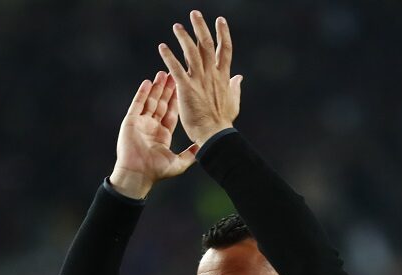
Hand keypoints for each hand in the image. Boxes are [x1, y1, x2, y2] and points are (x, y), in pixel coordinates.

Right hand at [110, 71, 199, 199]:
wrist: (138, 175)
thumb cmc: (157, 172)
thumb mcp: (179, 162)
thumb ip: (191, 154)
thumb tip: (204, 147)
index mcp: (163, 135)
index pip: (171, 113)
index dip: (176, 100)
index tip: (182, 88)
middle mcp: (152, 127)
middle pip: (161, 103)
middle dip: (167, 89)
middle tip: (173, 74)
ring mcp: (141, 123)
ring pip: (150, 101)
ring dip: (156, 87)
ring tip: (162, 73)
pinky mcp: (131, 122)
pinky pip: (137, 104)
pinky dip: (142, 93)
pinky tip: (148, 82)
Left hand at [158, 11, 241, 146]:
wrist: (215, 134)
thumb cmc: (223, 122)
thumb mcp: (234, 102)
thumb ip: (235, 87)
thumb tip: (239, 77)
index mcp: (223, 76)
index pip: (225, 50)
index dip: (223, 34)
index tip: (220, 20)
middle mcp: (212, 75)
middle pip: (207, 45)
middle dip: (201, 28)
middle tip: (194, 13)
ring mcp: (200, 80)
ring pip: (192, 53)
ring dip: (184, 38)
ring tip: (177, 26)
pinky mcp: (187, 88)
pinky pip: (177, 68)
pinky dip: (169, 57)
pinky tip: (162, 47)